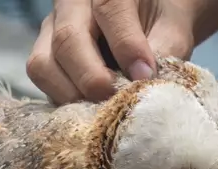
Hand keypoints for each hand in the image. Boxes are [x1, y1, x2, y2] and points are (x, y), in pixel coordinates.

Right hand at [27, 0, 199, 103]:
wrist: (150, 18)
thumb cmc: (161, 19)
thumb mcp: (174, 25)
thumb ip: (168, 47)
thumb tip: (150, 83)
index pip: (109, 8)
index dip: (127, 46)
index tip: (145, 76)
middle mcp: (72, 2)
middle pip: (67, 38)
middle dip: (91, 77)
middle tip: (116, 99)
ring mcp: (52, 28)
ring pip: (43, 63)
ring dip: (71, 93)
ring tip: (102, 107)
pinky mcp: (46, 55)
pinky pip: (43, 80)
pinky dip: (64, 99)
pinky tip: (90, 107)